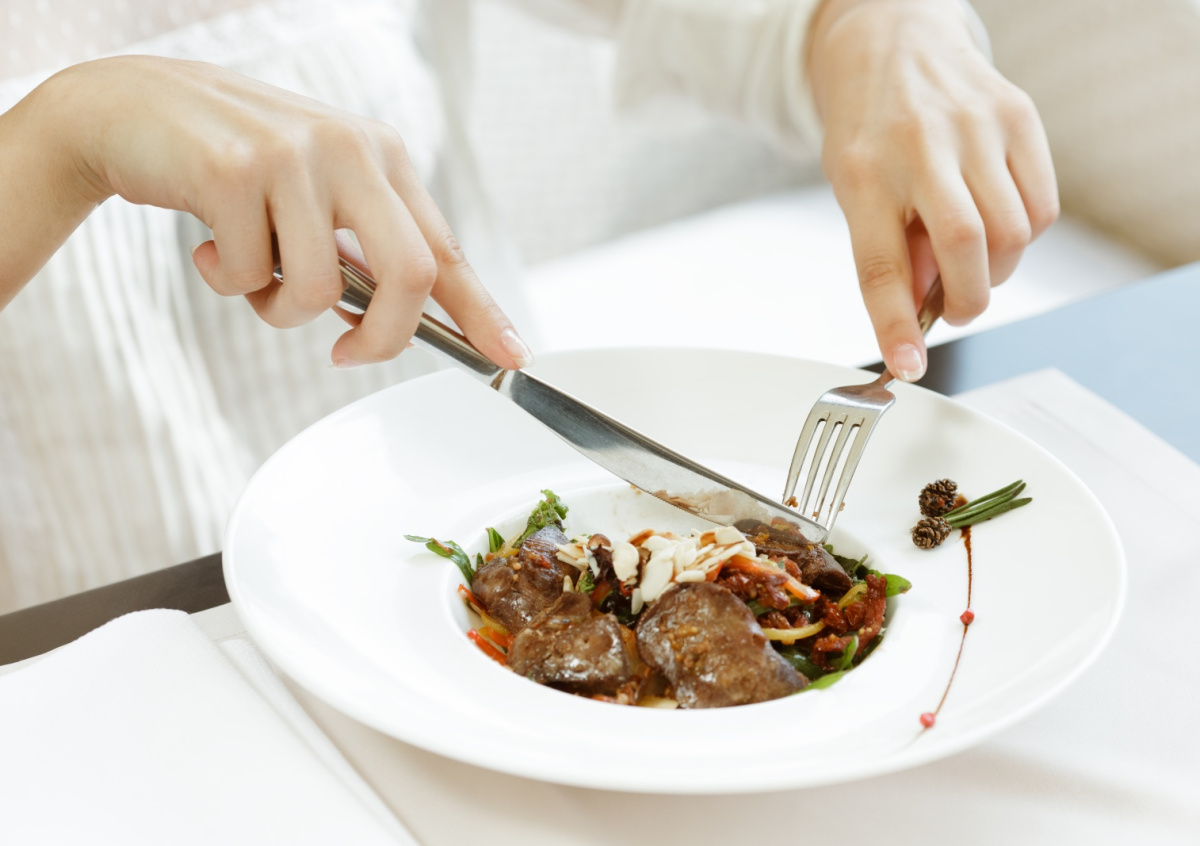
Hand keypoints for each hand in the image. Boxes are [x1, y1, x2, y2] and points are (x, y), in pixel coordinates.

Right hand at [43, 56, 531, 368]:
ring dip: (279, 309)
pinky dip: (228, 280)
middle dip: (384, 337)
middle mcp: (352, 149)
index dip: (482, 310)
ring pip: (320, 291)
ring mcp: (296, 156)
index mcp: (382, 157)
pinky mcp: (235, 170)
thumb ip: (358, 249)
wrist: (133, 108)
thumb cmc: (234, 166)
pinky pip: (251, 276)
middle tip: (348, 353)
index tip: (512, 355)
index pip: (445, 248)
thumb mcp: (315, 194)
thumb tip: (392, 325)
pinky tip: (210, 240)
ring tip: (249, 270)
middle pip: (410, 274)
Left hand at [808, 0, 1057, 379]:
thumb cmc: (869, 129)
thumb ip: (887, 251)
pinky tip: (995, 219)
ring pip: (1013, 234)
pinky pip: (1043, 207)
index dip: (895, 323)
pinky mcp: (1019, 116)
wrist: (892, 44)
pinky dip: (1024, 235)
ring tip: (969, 256)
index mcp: (863, 171)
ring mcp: (976, 126)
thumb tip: (919, 316)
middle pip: (965, 247)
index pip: (879, 264)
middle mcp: (919, 144)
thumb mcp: (853, 190)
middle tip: (954, 308)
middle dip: (966, 300)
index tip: (907, 366)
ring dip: (996, 270)